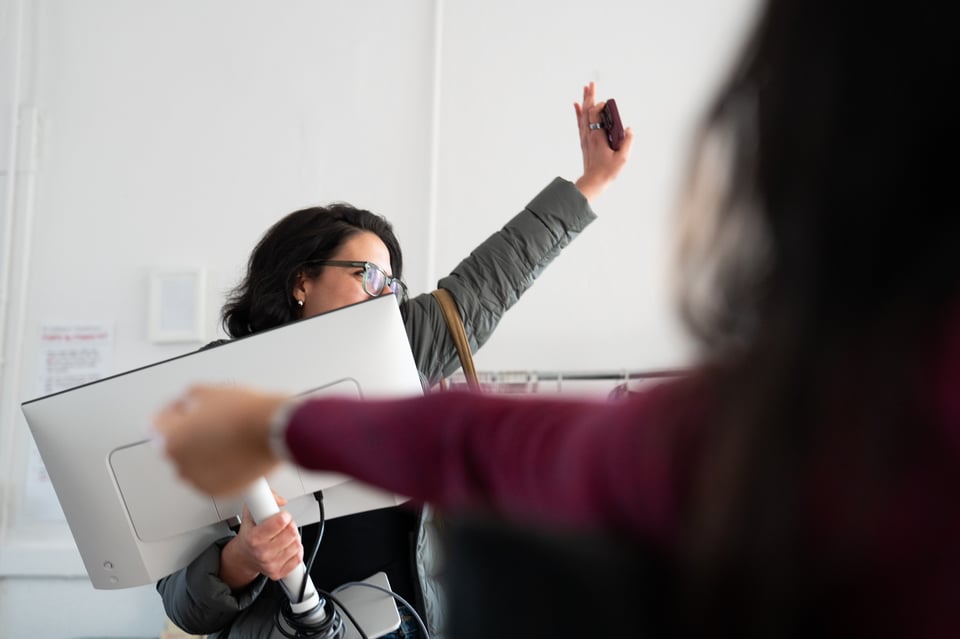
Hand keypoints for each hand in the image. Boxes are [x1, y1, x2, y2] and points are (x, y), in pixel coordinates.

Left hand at [153, 384, 287, 495]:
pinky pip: (214, 476)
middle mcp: (181, 465)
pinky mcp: (221, 491)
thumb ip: (188, 398)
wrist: (275, 430)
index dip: (172, 411)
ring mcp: (201, 480)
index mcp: (170, 440)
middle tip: (211, 420)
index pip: (157, 424)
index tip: (182, 409)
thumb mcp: (209, 391)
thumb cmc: (246, 413)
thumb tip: (188, 403)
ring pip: (196, 463)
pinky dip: (221, 466)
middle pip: (178, 446)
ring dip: (205, 451)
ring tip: (227, 435)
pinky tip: (234, 449)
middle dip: (190, 433)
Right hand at [221, 502, 304, 588]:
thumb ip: (265, 498)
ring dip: (294, 537)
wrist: (244, 556)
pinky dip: (296, 550)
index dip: (285, 516)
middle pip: (291, 533)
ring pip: (297, 544)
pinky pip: (298, 558)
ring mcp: (270, 565)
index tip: (283, 515)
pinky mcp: (278, 573)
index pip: (279, 523)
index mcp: (253, 538)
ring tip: (284, 536)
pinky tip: (287, 546)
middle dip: (290, 525)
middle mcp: (261, 553)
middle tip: (284, 525)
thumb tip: (281, 500)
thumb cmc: (249, 534)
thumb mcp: (251, 512)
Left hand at [573, 81, 633, 202]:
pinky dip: (578, 112)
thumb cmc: (607, 171)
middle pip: (587, 111)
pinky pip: (580, 123)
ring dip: (585, 101)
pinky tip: (577, 105)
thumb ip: (627, 142)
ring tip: (586, 89)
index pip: (594, 114)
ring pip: (583, 115)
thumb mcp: (622, 158)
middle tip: (591, 83)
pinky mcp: (585, 141)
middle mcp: (588, 135)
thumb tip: (629, 129)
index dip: (599, 105)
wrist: (593, 182)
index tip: (606, 103)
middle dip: (589, 96)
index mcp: (597, 137)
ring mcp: (585, 137)